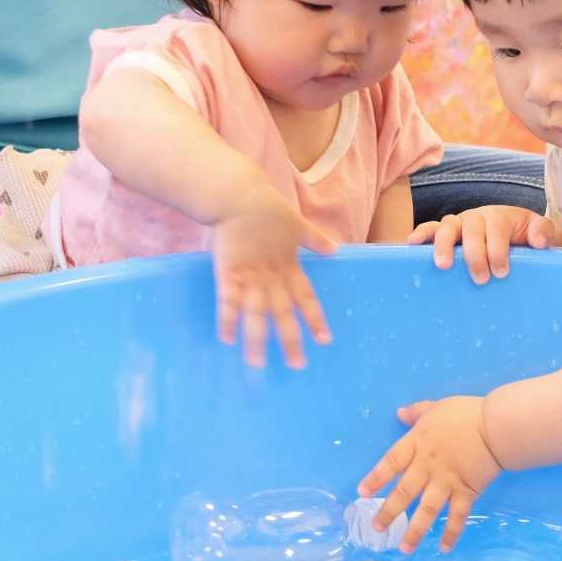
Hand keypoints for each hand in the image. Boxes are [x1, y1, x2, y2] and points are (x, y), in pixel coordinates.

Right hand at [213, 184, 336, 367]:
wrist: (239, 196)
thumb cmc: (268, 209)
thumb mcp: (296, 225)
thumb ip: (314, 240)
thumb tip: (335, 250)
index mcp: (289, 267)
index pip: (306, 298)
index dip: (315, 319)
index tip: (324, 340)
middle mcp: (272, 277)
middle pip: (283, 313)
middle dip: (290, 339)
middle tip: (297, 365)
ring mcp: (250, 276)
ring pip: (256, 314)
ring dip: (257, 339)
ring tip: (256, 363)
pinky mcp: (228, 272)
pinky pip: (228, 300)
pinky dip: (227, 319)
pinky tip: (226, 339)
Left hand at [357, 396, 502, 552]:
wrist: (495, 427)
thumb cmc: (467, 414)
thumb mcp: (436, 407)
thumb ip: (417, 412)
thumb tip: (399, 414)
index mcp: (418, 443)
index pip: (391, 462)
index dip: (376, 478)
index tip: (362, 493)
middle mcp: (427, 466)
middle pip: (404, 491)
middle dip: (389, 511)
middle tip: (377, 527)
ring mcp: (446, 481)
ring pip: (426, 510)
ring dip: (415, 531)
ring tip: (404, 548)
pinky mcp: (466, 492)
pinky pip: (457, 516)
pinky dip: (451, 532)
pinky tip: (444, 548)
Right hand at [407, 205, 553, 283]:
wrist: (510, 232)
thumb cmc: (522, 235)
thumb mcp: (538, 230)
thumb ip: (542, 231)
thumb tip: (538, 242)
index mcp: (499, 217)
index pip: (496, 229)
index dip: (497, 249)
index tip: (502, 272)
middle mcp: (476, 217)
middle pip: (471, 229)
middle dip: (475, 253)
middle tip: (481, 278)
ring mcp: (458, 224)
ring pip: (447, 227)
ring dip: (443, 245)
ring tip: (444, 265)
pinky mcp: (444, 234)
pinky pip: (429, 230)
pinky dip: (420, 235)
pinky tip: (411, 244)